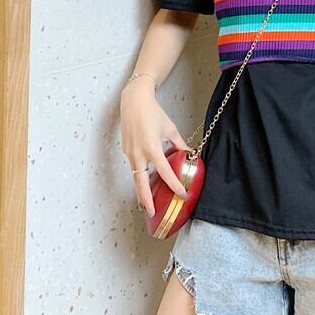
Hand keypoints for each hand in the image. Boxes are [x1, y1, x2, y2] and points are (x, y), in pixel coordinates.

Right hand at [120, 85, 193, 216]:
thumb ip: (179, 144)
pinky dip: (139, 175)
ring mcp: (130, 153)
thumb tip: (188, 154)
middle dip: (146, 199)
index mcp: (152, 148)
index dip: (173, 184)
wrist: (134, 101)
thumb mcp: (170, 128)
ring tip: (147, 203)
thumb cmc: (153, 113)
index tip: (181, 193)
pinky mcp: (126, 150)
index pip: (164, 172)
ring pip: (135, 177)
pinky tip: (145, 179)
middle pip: (141, 183)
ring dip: (141, 190)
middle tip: (152, 213)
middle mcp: (138, 153)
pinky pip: (134, 166)